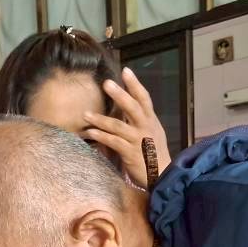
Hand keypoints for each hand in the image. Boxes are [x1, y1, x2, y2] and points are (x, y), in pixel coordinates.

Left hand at [83, 67, 169, 187]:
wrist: (162, 176)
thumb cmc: (153, 155)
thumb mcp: (151, 134)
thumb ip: (140, 121)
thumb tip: (125, 108)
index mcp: (151, 121)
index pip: (144, 99)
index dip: (135, 84)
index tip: (126, 70)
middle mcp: (146, 127)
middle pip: (133, 107)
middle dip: (120, 95)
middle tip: (106, 83)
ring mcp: (138, 140)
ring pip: (119, 126)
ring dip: (101, 119)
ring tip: (86, 114)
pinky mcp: (130, 153)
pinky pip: (113, 142)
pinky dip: (101, 136)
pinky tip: (89, 132)